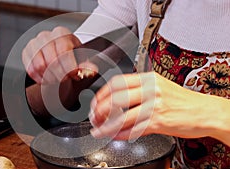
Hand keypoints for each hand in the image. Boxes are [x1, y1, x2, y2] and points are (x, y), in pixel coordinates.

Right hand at [22, 26, 81, 83]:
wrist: (59, 50)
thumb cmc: (71, 53)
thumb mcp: (81, 57)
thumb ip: (86, 65)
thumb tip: (91, 71)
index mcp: (61, 33)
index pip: (64, 51)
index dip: (70, 67)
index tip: (74, 75)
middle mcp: (46, 36)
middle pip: (52, 61)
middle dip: (61, 75)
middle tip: (66, 79)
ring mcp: (34, 43)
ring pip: (40, 66)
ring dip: (50, 77)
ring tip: (58, 78)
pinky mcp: (26, 52)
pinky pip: (31, 69)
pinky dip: (40, 78)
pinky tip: (48, 78)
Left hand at [89, 71, 218, 139]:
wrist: (205, 111)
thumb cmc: (182, 100)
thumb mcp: (159, 87)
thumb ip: (138, 92)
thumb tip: (115, 102)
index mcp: (148, 79)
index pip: (117, 82)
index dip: (102, 93)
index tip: (95, 102)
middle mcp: (150, 90)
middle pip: (116, 98)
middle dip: (100, 110)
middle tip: (94, 118)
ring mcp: (154, 106)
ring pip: (122, 117)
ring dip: (106, 126)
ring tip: (98, 130)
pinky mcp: (159, 122)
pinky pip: (134, 130)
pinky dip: (121, 134)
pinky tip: (115, 136)